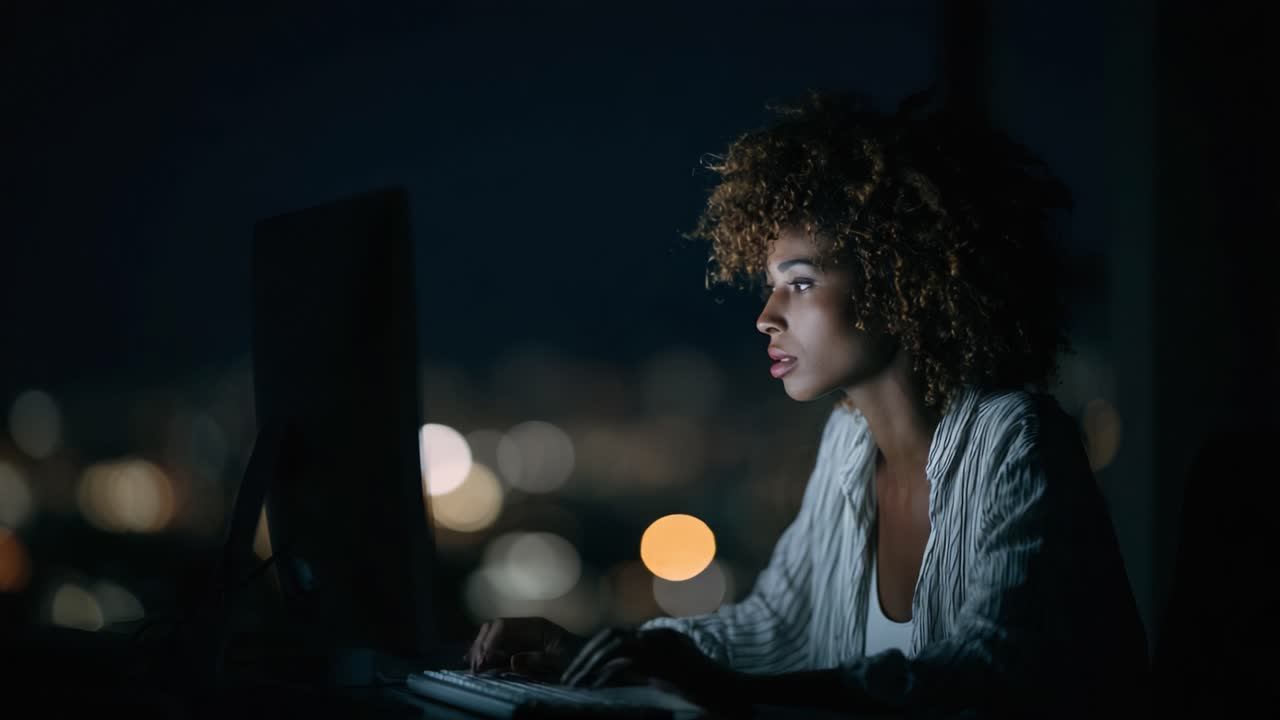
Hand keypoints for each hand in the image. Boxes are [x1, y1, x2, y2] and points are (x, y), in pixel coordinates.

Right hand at [465, 617, 585, 678]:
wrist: (588, 660)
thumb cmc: (576, 658)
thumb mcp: (560, 660)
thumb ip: (538, 660)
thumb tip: (513, 660)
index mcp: (535, 625)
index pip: (503, 626)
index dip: (490, 642)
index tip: (484, 661)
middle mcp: (525, 627)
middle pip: (494, 628)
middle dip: (481, 645)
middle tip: (476, 668)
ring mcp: (521, 636)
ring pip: (491, 635)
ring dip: (480, 648)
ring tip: (474, 667)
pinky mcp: (519, 647)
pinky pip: (496, 646)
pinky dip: (484, 653)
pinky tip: (475, 662)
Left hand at [561, 627, 747, 712]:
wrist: (732, 693)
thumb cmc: (704, 689)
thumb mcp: (668, 675)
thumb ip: (645, 669)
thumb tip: (613, 671)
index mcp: (659, 636)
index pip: (618, 634)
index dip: (595, 649)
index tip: (579, 668)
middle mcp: (659, 636)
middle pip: (612, 634)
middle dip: (587, 654)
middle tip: (570, 676)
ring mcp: (662, 647)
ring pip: (614, 643)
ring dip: (590, 662)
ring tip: (575, 682)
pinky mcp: (662, 663)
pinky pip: (625, 660)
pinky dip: (606, 671)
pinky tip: (594, 685)